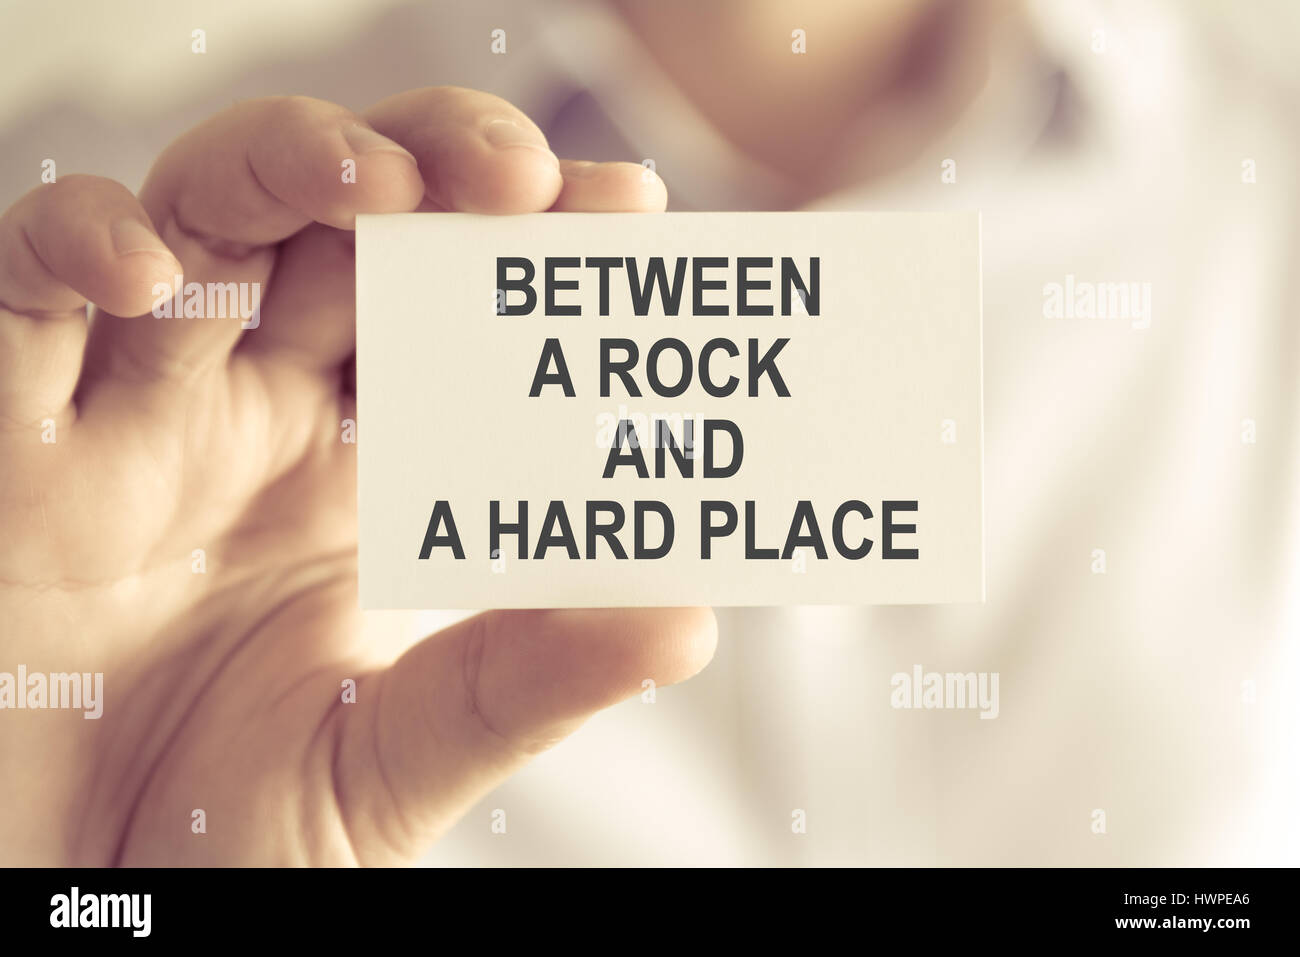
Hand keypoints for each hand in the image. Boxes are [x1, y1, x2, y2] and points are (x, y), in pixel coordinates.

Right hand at [0, 89, 715, 864]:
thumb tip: (683, 620)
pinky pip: (22, 298)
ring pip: (200, 218)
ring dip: (285, 166)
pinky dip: (77, 248)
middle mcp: (245, 421)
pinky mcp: (5, 452)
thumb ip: (523, 681)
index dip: (524, 254)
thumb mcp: (396, 759)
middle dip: (431, 169)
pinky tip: (153, 266)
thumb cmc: (223, 841)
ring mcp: (125, 422)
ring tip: (381, 180)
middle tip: (522, 178)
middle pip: (340, 228)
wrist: (82, 916)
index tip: (623, 214)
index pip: (448, 316)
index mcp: (351, 478)